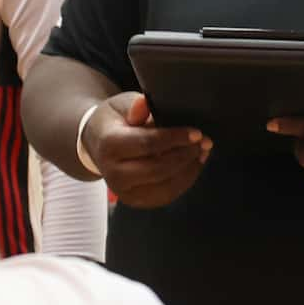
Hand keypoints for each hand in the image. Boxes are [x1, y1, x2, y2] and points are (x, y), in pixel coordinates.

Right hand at [82, 94, 208, 209]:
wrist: (98, 144)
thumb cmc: (115, 121)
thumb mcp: (122, 105)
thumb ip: (135, 106)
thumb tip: (144, 103)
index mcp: (109, 146)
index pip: (147, 144)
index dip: (175, 139)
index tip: (196, 133)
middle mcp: (114, 174)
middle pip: (158, 168)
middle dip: (186, 155)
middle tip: (204, 142)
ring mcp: (125, 192)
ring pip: (166, 186)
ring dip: (189, 169)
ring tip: (202, 151)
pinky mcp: (136, 201)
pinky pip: (167, 195)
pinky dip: (184, 180)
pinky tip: (193, 164)